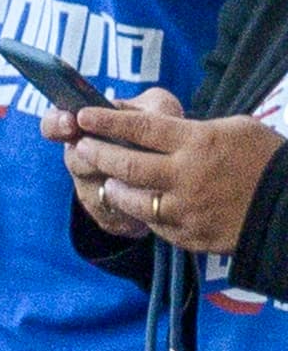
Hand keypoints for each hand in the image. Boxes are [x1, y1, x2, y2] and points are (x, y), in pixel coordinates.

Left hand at [43, 88, 283, 251]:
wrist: (285, 207)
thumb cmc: (263, 158)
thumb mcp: (232, 128)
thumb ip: (192, 132)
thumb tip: (157, 133)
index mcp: (197, 142)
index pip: (141, 127)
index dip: (108, 121)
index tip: (84, 115)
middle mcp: (184, 176)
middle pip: (126, 164)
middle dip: (98, 154)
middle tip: (82, 148)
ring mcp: (182, 209)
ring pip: (132, 200)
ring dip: (114, 189)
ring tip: (106, 181)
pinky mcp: (185, 235)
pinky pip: (153, 223)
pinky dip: (143, 212)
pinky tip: (139, 204)